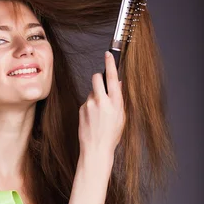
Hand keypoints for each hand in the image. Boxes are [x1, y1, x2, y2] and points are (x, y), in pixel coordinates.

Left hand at [78, 51, 125, 170]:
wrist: (96, 149)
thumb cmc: (111, 135)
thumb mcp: (121, 117)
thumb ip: (120, 99)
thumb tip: (119, 84)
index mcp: (115, 102)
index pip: (112, 77)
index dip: (110, 63)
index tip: (108, 54)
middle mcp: (102, 101)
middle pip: (97, 78)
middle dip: (99, 78)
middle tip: (102, 85)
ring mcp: (89, 105)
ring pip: (91, 91)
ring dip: (95, 96)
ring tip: (99, 113)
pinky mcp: (81, 110)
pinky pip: (86, 102)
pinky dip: (89, 106)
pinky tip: (92, 119)